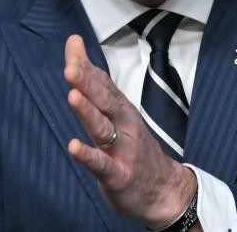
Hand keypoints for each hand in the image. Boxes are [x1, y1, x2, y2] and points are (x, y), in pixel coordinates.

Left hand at [62, 35, 197, 228]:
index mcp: (121, 109)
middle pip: (104, 100)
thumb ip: (95, 86)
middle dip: (87, 82)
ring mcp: (122, 150)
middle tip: (71, 67)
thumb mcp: (117, 114)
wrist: (164, 190)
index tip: (73, 45)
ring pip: (102, 128)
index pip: (103, 82)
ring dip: (88, 112)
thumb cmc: (134, 148)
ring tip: (73, 96)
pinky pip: (101, 164)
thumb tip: (76, 54)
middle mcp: (124, 125)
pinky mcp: (118, 175)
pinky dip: (88, 155)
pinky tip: (73, 147)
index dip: (87, 65)